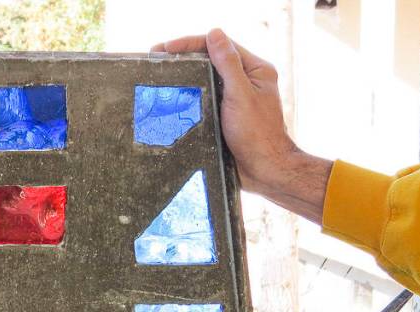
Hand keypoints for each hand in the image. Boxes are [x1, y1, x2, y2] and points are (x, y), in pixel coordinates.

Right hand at [152, 29, 331, 223]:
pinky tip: (171, 98)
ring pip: (206, 79)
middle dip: (183, 57)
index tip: (164, 48)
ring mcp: (235, 99)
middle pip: (211, 60)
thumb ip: (228, 64)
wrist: (264, 171)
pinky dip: (188, 96)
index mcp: (255, 70)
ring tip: (159, 75)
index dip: (191, 44)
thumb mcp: (240, 94)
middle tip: (155, 59)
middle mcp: (246, 81)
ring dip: (184, 76)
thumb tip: (214, 34)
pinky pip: (204, 99)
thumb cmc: (257, 134)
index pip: (220, 46)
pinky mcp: (225, 116)